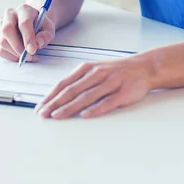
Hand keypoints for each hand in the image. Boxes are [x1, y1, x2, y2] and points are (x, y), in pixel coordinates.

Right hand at [0, 4, 55, 61]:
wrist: (34, 24)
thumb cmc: (41, 25)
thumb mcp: (49, 29)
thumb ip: (46, 35)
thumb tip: (38, 43)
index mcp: (24, 10)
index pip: (24, 23)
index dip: (28, 38)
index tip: (32, 50)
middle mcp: (10, 15)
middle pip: (7, 30)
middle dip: (18, 47)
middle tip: (28, 56)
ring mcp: (2, 25)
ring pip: (3, 42)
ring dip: (15, 54)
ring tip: (29, 57)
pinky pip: (1, 50)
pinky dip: (11, 57)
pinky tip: (21, 56)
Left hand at [35, 56, 154, 118]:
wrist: (144, 67)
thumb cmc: (116, 71)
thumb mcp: (95, 70)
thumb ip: (79, 81)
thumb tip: (58, 96)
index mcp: (87, 69)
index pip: (64, 83)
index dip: (51, 96)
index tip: (40, 107)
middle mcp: (97, 74)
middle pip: (72, 90)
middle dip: (55, 103)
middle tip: (43, 114)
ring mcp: (110, 83)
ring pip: (87, 96)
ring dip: (70, 107)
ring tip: (58, 116)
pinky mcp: (123, 93)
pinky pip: (107, 102)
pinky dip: (95, 108)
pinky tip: (85, 115)